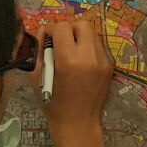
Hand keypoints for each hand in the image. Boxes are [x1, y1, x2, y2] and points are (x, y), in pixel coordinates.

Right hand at [29, 16, 113, 132]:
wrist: (77, 122)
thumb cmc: (52, 102)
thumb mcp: (37, 75)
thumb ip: (39, 49)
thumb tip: (43, 32)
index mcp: (68, 60)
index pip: (62, 27)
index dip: (51, 29)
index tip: (47, 39)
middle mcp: (89, 57)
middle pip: (82, 24)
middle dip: (69, 29)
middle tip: (61, 41)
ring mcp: (103, 61)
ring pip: (93, 33)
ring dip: (80, 37)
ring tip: (71, 51)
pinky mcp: (109, 67)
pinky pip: (99, 47)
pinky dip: (88, 48)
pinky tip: (81, 61)